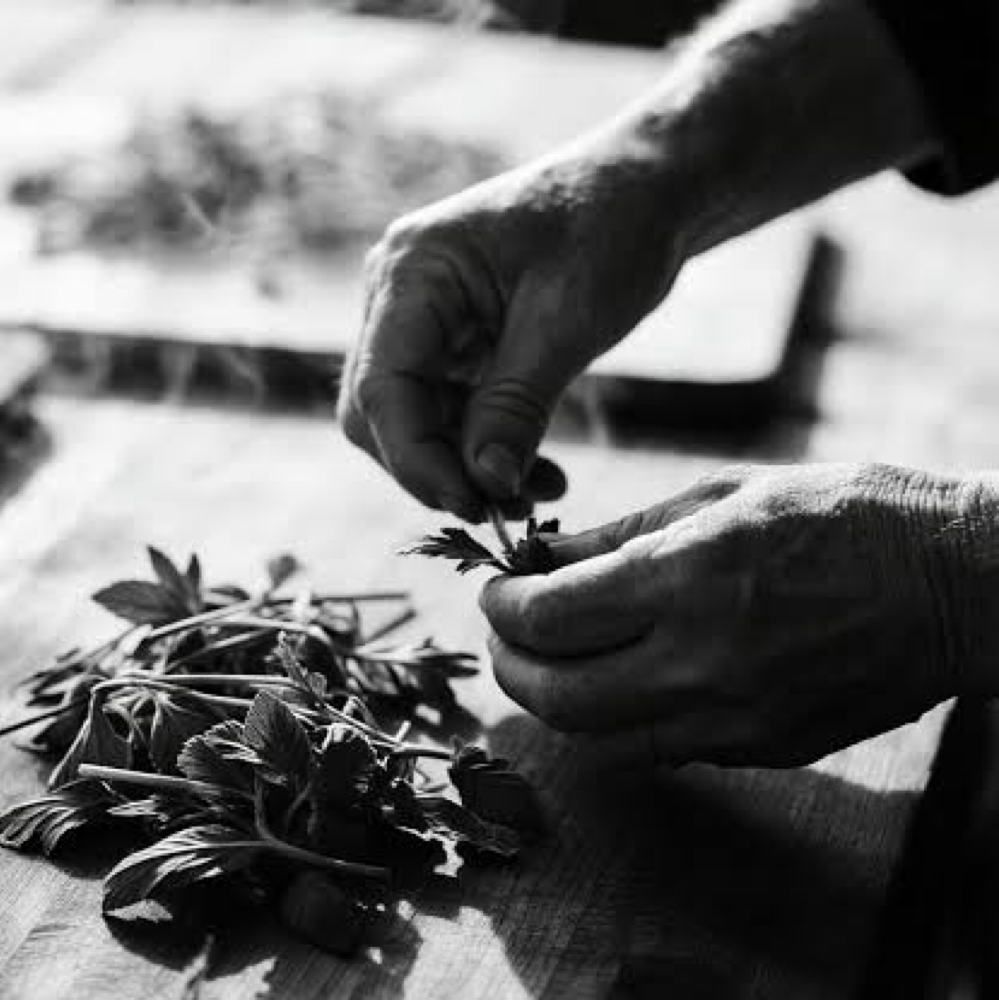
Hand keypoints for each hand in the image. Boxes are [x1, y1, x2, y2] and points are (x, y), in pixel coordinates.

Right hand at [337, 136, 681, 521]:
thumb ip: (515, 405)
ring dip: (467, 467)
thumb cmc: (611, 226)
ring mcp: (425, 320)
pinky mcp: (457, 341)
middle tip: (502, 509)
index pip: (380, 387)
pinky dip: (487, 449)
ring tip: (533, 496)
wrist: (646, 189)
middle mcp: (401, 296)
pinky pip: (453, 412)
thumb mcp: (567, 320)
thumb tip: (483, 483)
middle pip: (383, 412)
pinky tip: (538, 473)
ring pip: (417, 421)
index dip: (416, 459)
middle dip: (437, 468)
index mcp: (412, 271)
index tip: (472, 505)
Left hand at [481, 463, 987, 767]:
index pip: (552, 618)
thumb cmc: (845, 514)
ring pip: (597, 738)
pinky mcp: (762, 749)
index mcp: (690, 577)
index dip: (503, 606)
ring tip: (548, 658)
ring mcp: (735, 718)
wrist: (955, 584)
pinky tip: (618, 679)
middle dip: (509, 665)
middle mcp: (703, 659)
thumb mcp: (724, 494)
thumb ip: (622, 535)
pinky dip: (615, 719)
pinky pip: (656, 749)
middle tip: (504, 634)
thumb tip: (547, 557)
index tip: (495, 590)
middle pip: (557, 696)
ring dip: (553, 700)